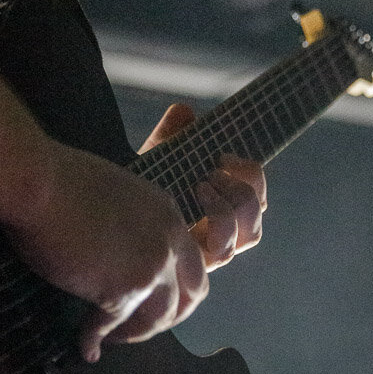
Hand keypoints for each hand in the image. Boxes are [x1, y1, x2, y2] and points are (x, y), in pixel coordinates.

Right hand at [3, 139, 208, 363]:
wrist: (40, 185)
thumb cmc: (63, 179)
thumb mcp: (115, 194)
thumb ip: (129, 222)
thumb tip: (116, 247)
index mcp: (167, 214)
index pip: (188, 259)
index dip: (174, 282)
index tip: (151, 293)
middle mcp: (169, 242)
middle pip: (191, 292)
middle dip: (172, 314)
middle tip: (146, 325)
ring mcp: (151, 269)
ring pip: (160, 317)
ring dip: (138, 333)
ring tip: (115, 337)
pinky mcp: (123, 292)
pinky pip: (112, 324)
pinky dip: (96, 339)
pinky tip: (88, 347)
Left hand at [140, 102, 265, 271]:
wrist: (115, 209)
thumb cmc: (143, 187)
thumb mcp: (158, 157)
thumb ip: (172, 133)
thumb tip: (184, 112)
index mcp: (222, 210)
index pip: (257, 199)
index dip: (252, 175)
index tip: (225, 153)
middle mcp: (221, 236)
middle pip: (256, 221)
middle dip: (245, 190)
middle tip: (215, 169)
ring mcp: (212, 252)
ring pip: (249, 236)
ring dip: (234, 204)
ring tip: (204, 184)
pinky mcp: (199, 261)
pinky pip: (226, 248)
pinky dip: (220, 219)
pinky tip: (196, 198)